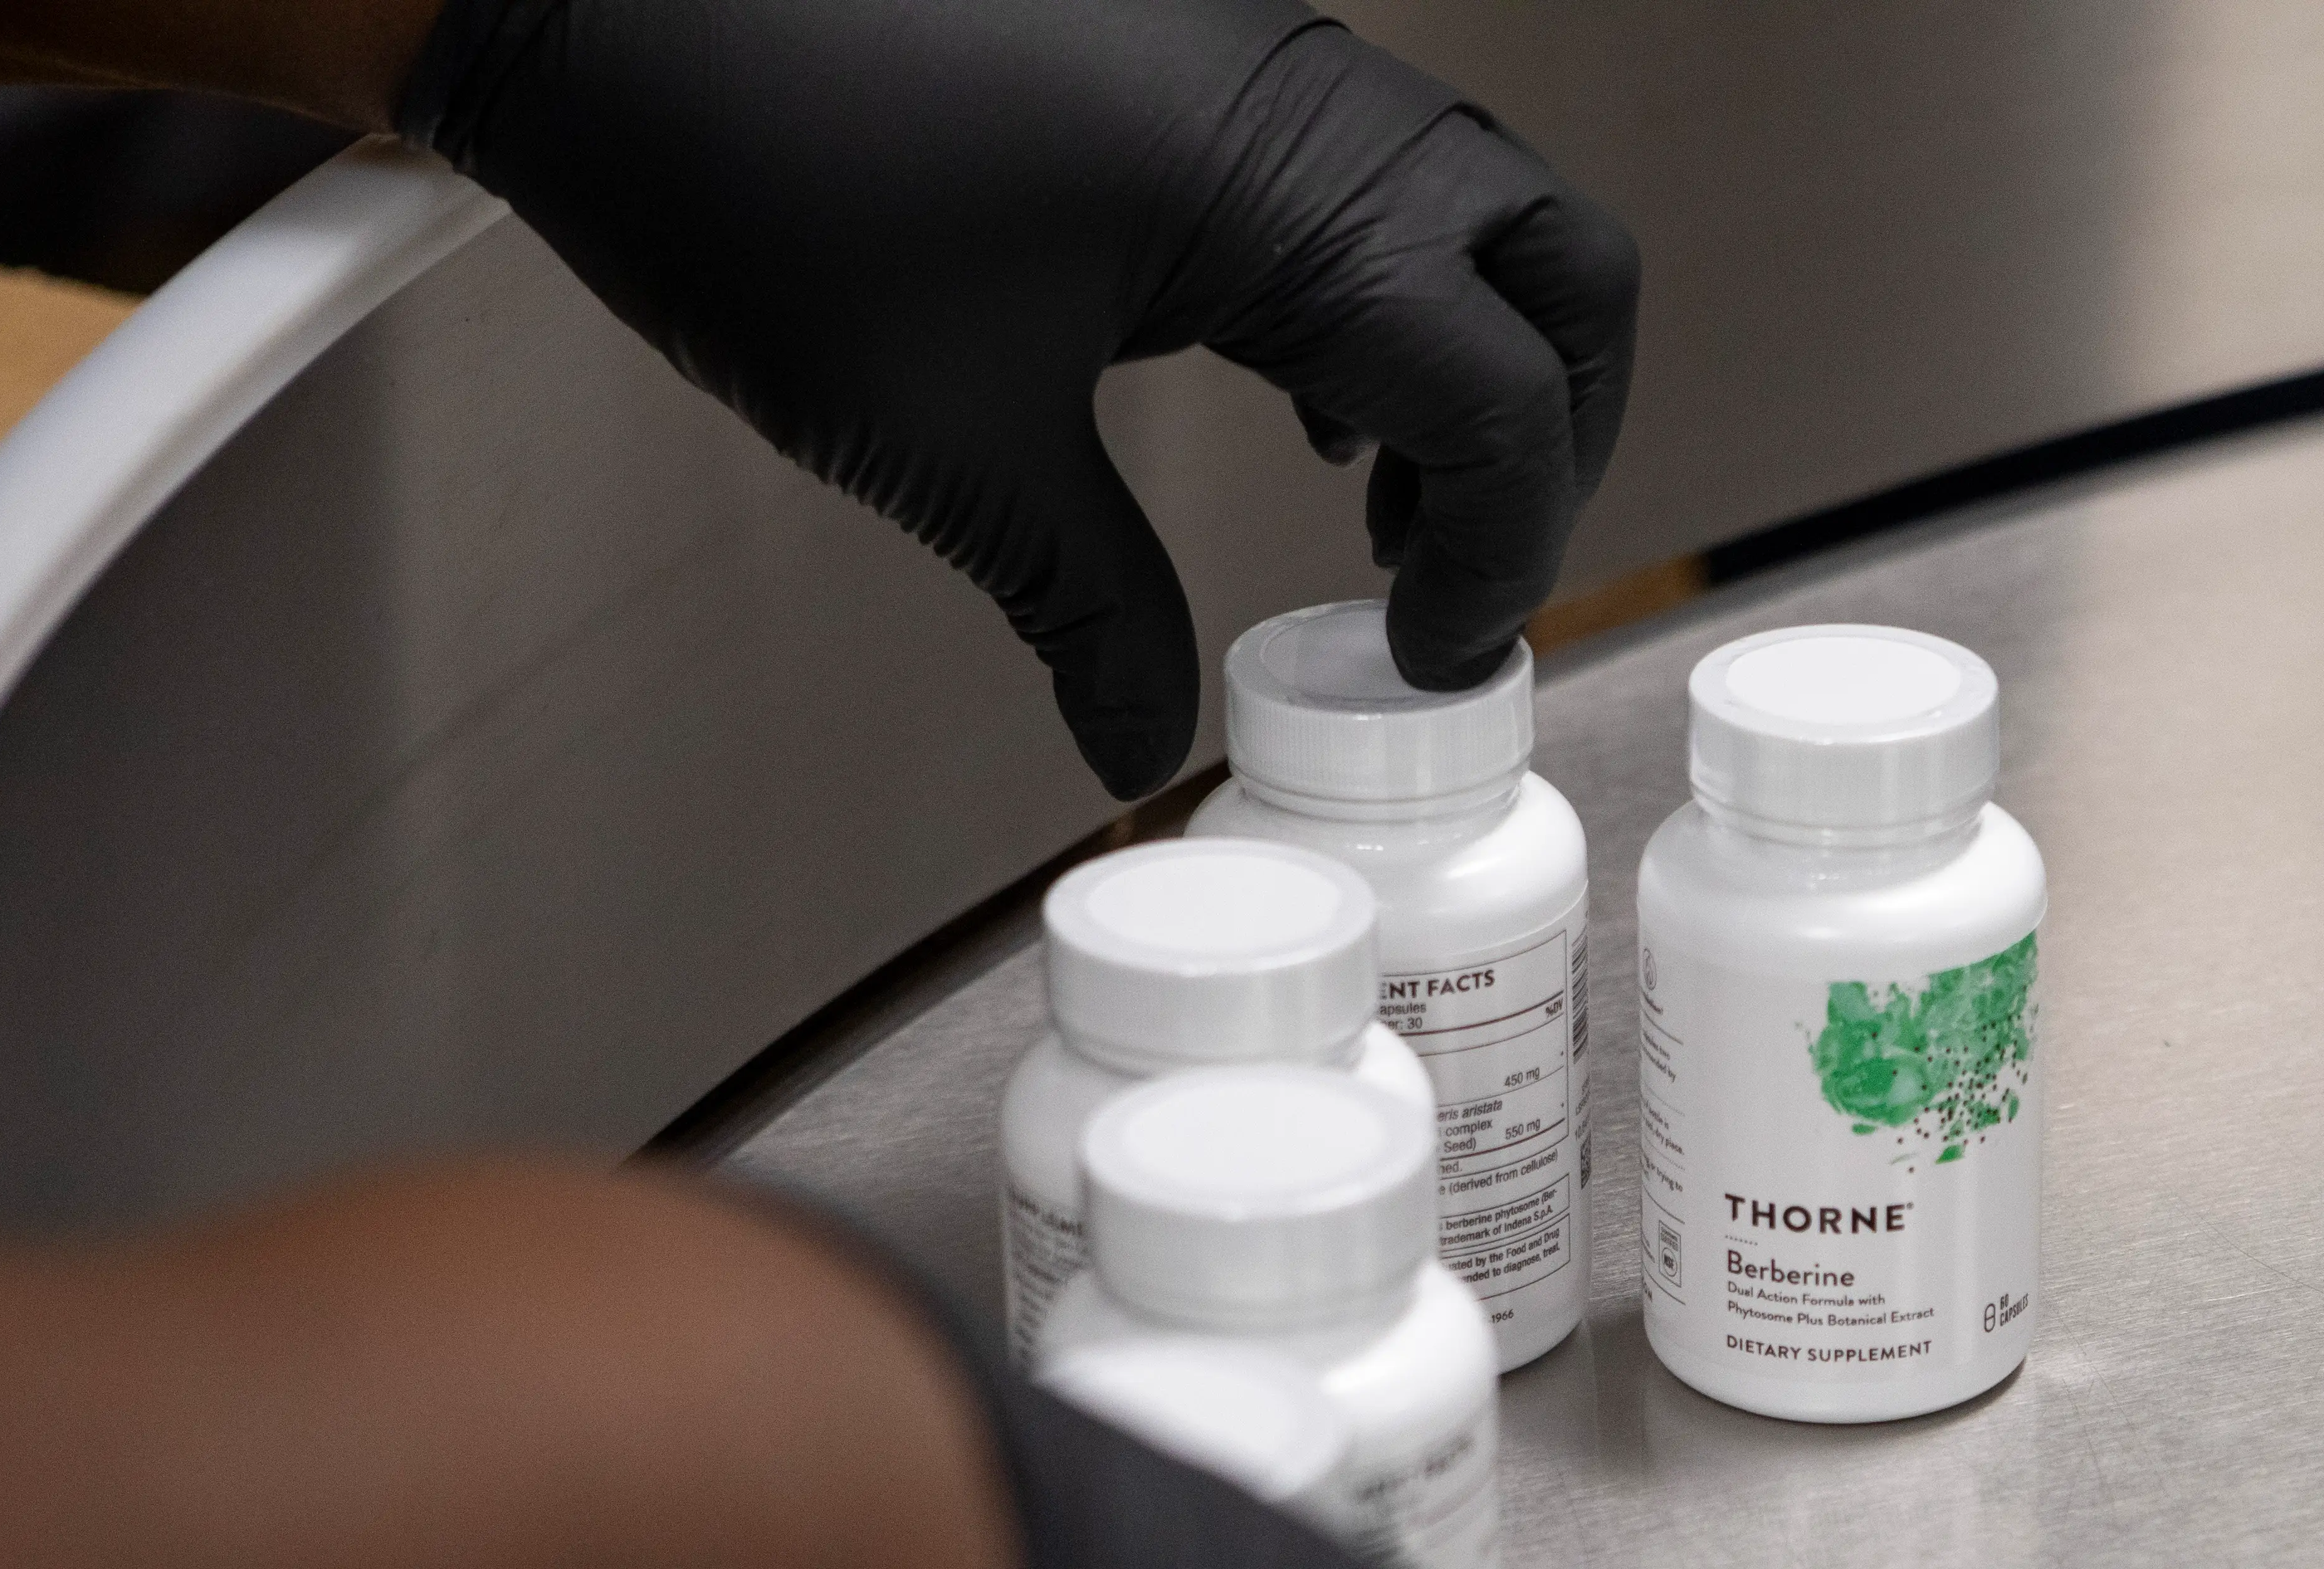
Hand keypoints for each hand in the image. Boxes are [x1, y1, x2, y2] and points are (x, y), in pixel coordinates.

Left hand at [394, 0, 1638, 796]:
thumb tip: (1142, 743)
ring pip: (1480, 211)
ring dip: (1473, 361)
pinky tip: (1291, 387)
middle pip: (1563, 273)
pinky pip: (1373, 167)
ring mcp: (1260, 57)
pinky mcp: (1195, 49)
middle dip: (1555, 437)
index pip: (1505, 399)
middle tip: (1467, 568)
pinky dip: (1386, 289)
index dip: (1499, 556)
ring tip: (1375, 501)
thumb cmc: (760, 173)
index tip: (1431, 660)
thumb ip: (1087, 606)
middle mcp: (1308, 104)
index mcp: (1284, 198)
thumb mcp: (946, 447)